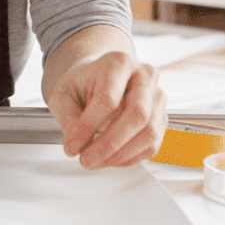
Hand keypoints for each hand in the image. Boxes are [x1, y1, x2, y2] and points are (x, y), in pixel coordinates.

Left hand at [45, 51, 166, 169]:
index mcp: (118, 63)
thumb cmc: (83, 84)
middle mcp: (144, 76)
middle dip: (110, 144)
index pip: (108, 98)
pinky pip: (152, 144)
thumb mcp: (63, 94)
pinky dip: (131, 157)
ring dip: (121, 154)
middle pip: (137, 114)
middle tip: (87, 159)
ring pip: (149, 132)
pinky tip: (111, 159)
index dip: (88, 127)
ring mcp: (158, 96)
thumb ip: (67, 116)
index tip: (72, 145)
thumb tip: (76, 143)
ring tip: (97, 161)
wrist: (99, 78)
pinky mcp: (162, 117)